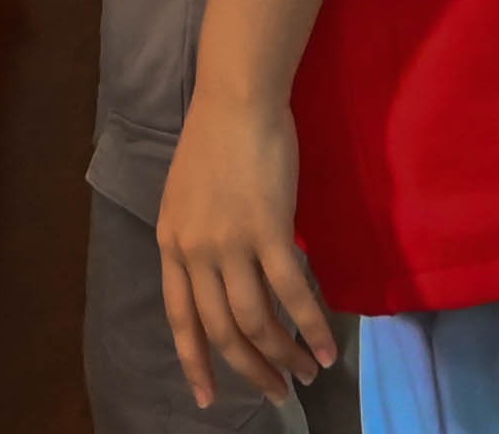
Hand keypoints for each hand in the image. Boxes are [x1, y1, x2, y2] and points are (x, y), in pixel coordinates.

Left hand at [156, 84, 334, 408]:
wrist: (236, 98)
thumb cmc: (215, 140)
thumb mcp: (188, 199)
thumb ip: (198, 242)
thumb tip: (223, 282)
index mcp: (171, 244)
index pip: (180, 319)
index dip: (195, 363)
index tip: (207, 400)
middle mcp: (195, 250)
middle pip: (222, 330)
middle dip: (250, 370)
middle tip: (278, 393)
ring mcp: (230, 242)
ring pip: (257, 320)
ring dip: (284, 355)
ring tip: (307, 372)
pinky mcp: (268, 229)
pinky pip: (291, 293)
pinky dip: (312, 326)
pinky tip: (327, 347)